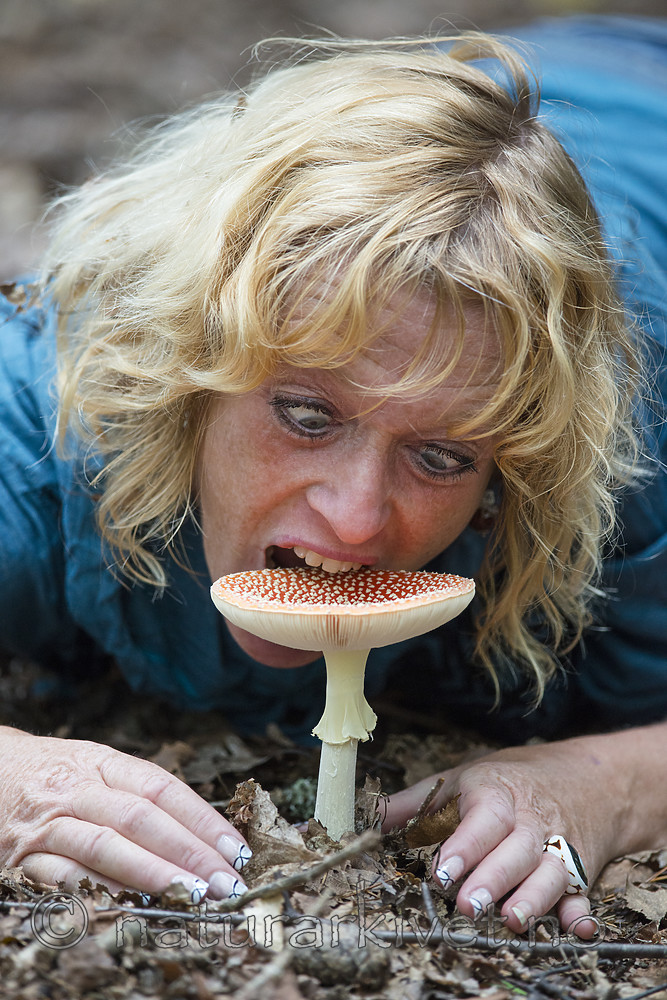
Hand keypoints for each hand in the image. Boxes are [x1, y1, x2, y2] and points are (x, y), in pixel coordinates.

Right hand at [0, 726, 251, 899]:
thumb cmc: (57, 774)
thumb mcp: (98, 767)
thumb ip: (141, 792)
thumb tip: (205, 830)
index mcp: (104, 763)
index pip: (162, 788)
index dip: (202, 819)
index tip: (236, 850)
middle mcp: (78, 789)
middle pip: (141, 819)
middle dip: (189, 852)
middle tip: (225, 882)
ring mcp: (48, 823)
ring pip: (106, 847)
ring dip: (153, 874)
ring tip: (192, 896)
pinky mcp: (21, 857)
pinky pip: (63, 877)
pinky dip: (98, 891)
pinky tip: (131, 905)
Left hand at [383, 726, 666, 938]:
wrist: (589, 777)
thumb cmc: (511, 779)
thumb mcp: (463, 777)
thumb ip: (418, 801)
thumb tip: (373, 817)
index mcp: (499, 794)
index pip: (483, 819)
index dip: (465, 846)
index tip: (442, 871)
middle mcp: (531, 822)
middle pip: (516, 850)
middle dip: (493, 878)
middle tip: (468, 905)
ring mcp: (559, 846)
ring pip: (549, 873)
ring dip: (533, 898)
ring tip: (510, 920)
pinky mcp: (581, 870)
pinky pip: (583, 892)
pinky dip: (581, 911)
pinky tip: (577, 927)